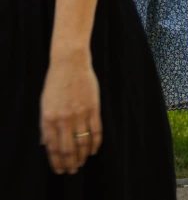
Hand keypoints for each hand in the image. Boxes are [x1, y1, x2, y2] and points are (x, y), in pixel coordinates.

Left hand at [39, 57, 102, 173]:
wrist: (70, 64)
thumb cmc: (55, 83)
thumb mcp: (44, 104)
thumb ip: (45, 125)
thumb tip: (45, 144)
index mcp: (48, 119)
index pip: (52, 148)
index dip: (56, 161)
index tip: (59, 169)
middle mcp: (63, 119)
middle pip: (68, 148)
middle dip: (70, 162)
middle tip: (72, 170)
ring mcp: (79, 114)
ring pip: (82, 142)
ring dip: (82, 156)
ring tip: (82, 163)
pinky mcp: (93, 108)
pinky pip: (96, 130)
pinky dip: (95, 143)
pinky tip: (93, 150)